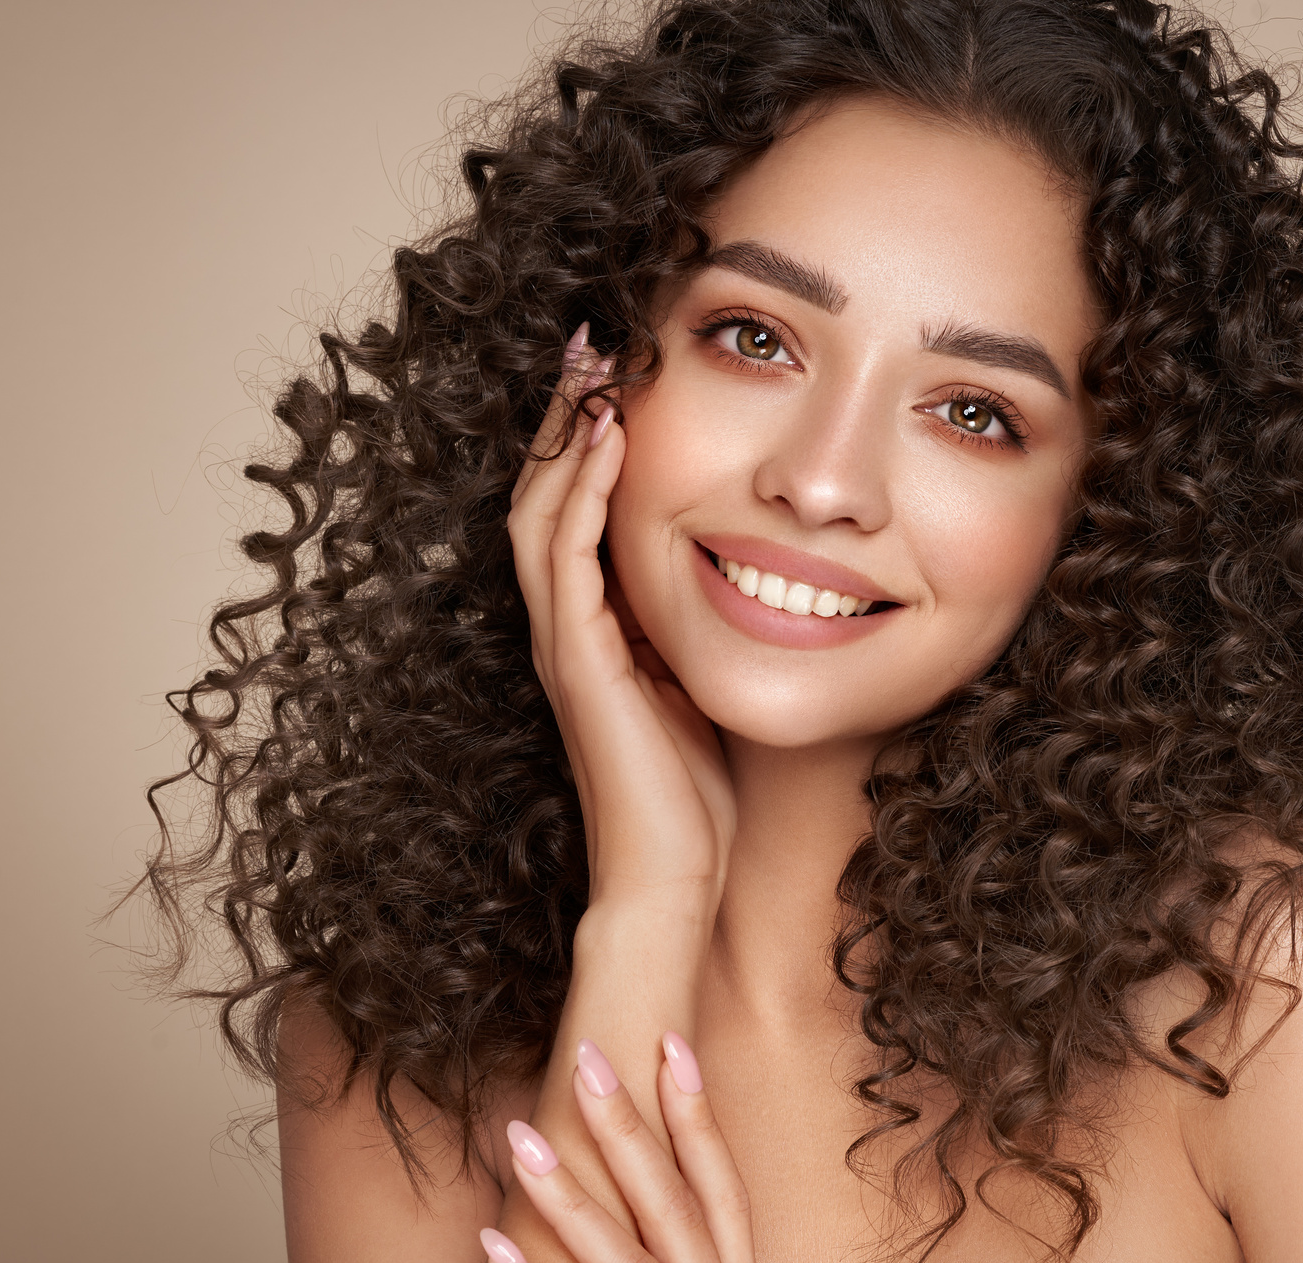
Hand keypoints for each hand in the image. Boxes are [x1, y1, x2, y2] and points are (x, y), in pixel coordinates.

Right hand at [508, 327, 735, 918]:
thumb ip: (710, 630)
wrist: (677, 879)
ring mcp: (563, 645)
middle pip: (539, 494)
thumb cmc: (699, 797)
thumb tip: (764, 577)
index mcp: (595, 631)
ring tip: (590, 367)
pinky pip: (565, 558)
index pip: (572, 511)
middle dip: (562, 417)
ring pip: (538, 512)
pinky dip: (580, 492)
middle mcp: (565, 629)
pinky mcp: (577, 665)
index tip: (618, 373)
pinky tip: (608, 440)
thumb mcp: (709, 686)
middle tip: (590, 342)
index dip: (586, 441)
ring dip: (562, 436)